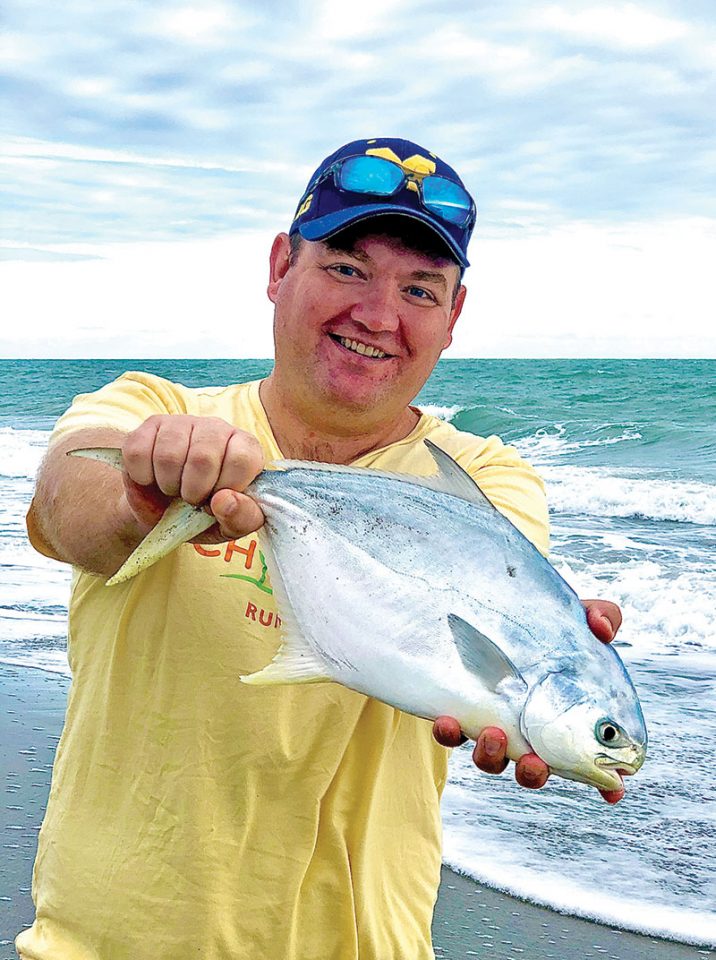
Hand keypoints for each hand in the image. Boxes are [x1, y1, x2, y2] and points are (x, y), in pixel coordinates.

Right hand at [120, 415, 264, 541]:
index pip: (242, 459)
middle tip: (192, 499)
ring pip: (168, 455)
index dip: (227, 488)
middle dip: (194, 491)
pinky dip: (142, 476)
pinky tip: (152, 479)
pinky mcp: (150, 426)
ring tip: (173, 489)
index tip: (217, 501)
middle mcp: (216, 428)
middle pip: (203, 457)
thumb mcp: (232, 526)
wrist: (165, 514)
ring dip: (168, 485)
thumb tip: (225, 501)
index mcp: (245, 448)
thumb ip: (242, 517)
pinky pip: (138, 451)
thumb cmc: (206, 515)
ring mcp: (182, 423)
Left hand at [432, 598, 624, 801]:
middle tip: (535, 763)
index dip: (606, 783)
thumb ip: (601, 617)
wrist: (484, 609)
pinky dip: (449, 733)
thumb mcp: (574, 617)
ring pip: (491, 759)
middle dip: (534, 773)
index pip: (589, 759)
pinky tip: (448, 721)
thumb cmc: (544, 624)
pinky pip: (450, 734)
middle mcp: (528, 731)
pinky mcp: (459, 711)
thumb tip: (603, 629)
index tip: (613, 792)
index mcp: (565, 719)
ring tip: (493, 734)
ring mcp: (492, 724)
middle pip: (534, 769)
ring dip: (492, 756)